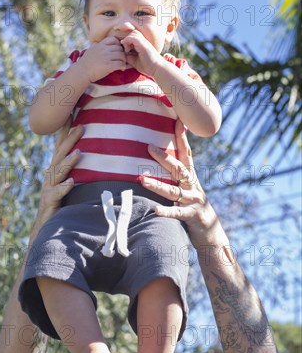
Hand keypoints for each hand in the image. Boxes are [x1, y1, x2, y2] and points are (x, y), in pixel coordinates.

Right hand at [31, 120, 82, 239]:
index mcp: (56, 168)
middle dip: (70, 139)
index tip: (72, 113)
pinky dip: (64, 187)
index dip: (65, 130)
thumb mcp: (69, 183)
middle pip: (60, 154)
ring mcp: (49, 187)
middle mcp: (51, 175)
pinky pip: (57, 193)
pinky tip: (71, 182)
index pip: (61, 146)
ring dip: (69, 162)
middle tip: (82, 126)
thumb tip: (93, 155)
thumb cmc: (61, 203)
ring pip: (59, 171)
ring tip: (79, 153)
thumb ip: (77, 169)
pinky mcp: (50, 201)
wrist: (46, 227)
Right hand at [81, 37, 126, 81]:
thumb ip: (95, 45)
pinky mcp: (108, 65)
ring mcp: (106, 57)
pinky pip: (121, 64)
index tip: (118, 51)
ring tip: (122, 65)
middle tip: (121, 60)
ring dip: (124, 60)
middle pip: (119, 48)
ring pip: (122, 55)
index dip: (118, 44)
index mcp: (100, 45)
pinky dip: (123, 66)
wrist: (82, 72)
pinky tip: (122, 69)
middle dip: (122, 54)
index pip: (113, 39)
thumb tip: (98, 43)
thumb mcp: (90, 50)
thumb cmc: (85, 63)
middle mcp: (104, 49)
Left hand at [120, 30, 162, 76]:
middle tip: (126, 49)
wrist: (157, 69)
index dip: (127, 40)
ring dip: (127, 40)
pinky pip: (133, 38)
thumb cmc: (148, 67)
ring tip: (127, 49)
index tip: (125, 50)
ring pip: (133, 33)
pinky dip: (128, 41)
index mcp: (142, 44)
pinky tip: (127, 49)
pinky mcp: (143, 44)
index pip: (133, 36)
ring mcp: (144, 42)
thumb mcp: (135, 62)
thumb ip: (129, 57)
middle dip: (127, 38)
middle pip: (133, 32)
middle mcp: (144, 41)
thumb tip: (121, 54)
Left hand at [140, 120, 219, 248]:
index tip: (178, 120)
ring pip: (173, 191)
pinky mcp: (192, 216)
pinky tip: (155, 210)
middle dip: (164, 158)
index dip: (182, 137)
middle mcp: (193, 186)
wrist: (211, 231)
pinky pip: (177, 213)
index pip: (186, 154)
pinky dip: (166, 212)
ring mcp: (193, 201)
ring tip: (142, 180)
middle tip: (148, 147)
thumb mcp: (186, 189)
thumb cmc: (193, 207)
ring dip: (157, 185)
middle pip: (178, 169)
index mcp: (191, 177)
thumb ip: (176, 176)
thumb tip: (161, 159)